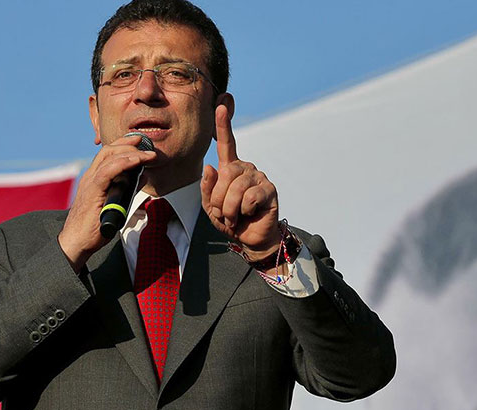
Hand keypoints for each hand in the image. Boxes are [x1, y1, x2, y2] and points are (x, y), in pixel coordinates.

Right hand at [59, 134, 156, 270]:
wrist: (76, 242)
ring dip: (131, 153)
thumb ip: (127, 189)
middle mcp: (90, 177)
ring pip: (109, 158)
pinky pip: (107, 172)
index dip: (123, 144)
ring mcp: (90, 183)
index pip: (107, 154)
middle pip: (108, 151)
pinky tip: (135, 161)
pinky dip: (123, 163)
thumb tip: (142, 176)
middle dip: (128, 143)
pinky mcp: (92, 192)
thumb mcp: (116, 204)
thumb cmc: (94, 227)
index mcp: (94, 179)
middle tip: (145, 142)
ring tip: (147, 154)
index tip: (138, 141)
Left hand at [201, 103, 280, 260]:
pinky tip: (249, 213)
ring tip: (235, 217)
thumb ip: (207, 189)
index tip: (222, 104)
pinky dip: (244, 210)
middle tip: (224, 214)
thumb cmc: (231, 221)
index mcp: (230, 168)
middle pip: (226, 174)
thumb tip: (210, 167)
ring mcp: (259, 177)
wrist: (251, 238)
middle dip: (219, 199)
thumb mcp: (211, 207)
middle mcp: (245, 168)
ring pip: (236, 188)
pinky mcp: (269, 190)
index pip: (226, 143)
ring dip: (230, 209)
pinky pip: (249, 197)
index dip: (223, 124)